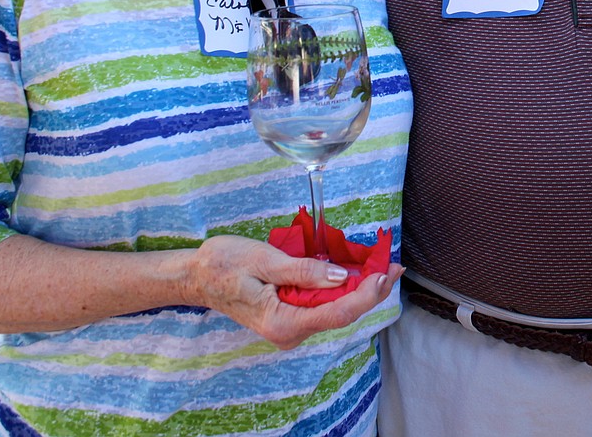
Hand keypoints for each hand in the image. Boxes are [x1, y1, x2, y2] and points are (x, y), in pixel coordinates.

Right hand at [186, 235, 401, 349]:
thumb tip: (339, 277)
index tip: (384, 274)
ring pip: (333, 308)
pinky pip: (321, 304)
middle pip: (340, 313)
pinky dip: (340, 287)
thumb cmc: (223, 264)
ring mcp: (290, 326)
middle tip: (394, 265)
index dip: (365, 295)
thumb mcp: (264, 260)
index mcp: (282, 322)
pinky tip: (354, 271)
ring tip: (381, 265)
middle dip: (369, 290)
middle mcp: (289, 331)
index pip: (335, 314)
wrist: (197, 276)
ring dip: (358, 287)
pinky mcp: (290, 315)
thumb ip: (303, 271)